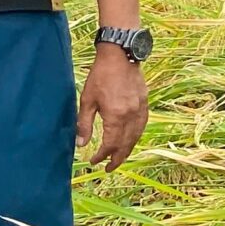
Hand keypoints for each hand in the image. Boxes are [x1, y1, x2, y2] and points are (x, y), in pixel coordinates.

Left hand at [77, 45, 148, 170]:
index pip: (110, 144)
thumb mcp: (87, 101)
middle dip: (117, 158)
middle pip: (126, 144)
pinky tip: (131, 139)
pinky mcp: (144, 103)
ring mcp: (140, 109)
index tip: (93, 161)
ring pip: (136, 136)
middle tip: (108, 169)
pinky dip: (136, 136)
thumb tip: (80, 145)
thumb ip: (84, 124)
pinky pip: (142, 125)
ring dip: (128, 150)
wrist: (121, 56)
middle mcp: (131, 115)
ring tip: (119, 158)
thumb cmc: (100, 77)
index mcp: (116, 116)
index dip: (101, 156)